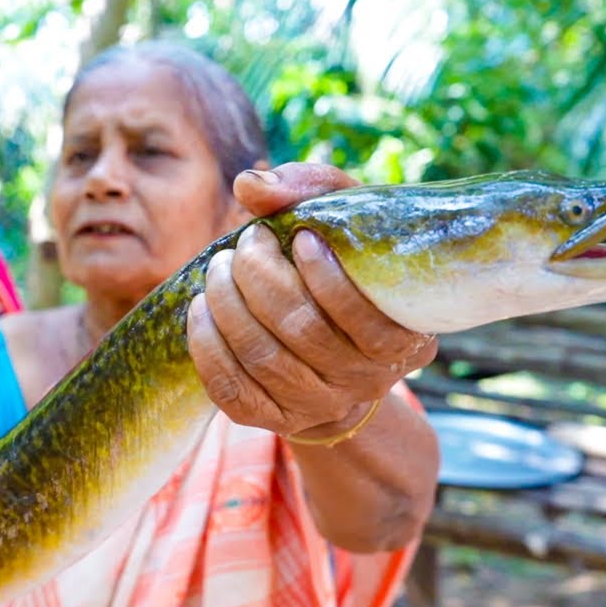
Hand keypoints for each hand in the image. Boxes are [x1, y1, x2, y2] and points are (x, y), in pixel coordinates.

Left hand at [187, 162, 437, 436]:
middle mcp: (366, 382)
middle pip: (302, 332)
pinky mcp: (274, 420)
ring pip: (263, 359)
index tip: (302, 236)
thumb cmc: (342, 268)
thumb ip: (308, 191)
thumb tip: (250, 186)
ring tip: (219, 268)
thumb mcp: (344, 224)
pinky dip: (208, 346)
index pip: (366, 321)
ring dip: (229, 304)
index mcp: (404, 341)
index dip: (328, 277)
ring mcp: (320, 407)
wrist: (336, 351)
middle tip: (247, 243)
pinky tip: (201, 309)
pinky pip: (232, 390)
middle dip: (262, 277)